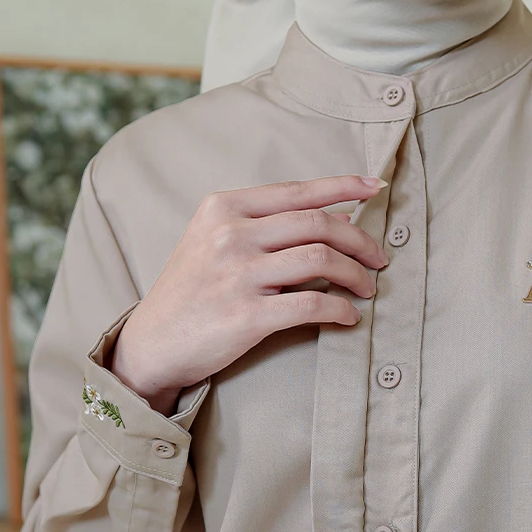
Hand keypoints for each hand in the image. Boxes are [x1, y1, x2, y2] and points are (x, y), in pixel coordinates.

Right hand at [107, 174, 388, 414]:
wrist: (152, 343)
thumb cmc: (189, 291)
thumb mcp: (210, 239)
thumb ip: (259, 223)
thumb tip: (331, 213)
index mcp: (224, 208)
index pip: (298, 191)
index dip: (344, 187)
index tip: (375, 188)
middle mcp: (231, 234)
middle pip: (318, 223)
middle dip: (360, 239)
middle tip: (379, 258)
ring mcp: (238, 274)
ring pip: (321, 259)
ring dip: (356, 274)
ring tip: (367, 287)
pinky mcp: (247, 315)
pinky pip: (313, 303)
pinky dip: (341, 309)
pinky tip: (349, 316)